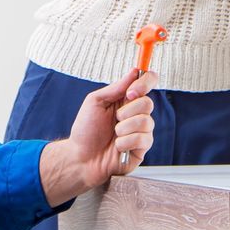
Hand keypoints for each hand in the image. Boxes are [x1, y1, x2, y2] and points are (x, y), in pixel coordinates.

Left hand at [37, 69, 157, 204]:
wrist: (81, 158)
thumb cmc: (86, 131)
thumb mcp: (95, 102)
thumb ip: (116, 87)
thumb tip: (135, 72)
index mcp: (126, 100)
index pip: (148, 82)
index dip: (145, 82)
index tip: (131, 91)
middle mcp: (136, 114)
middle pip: (148, 103)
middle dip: (128, 111)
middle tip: (115, 118)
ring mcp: (141, 131)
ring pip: (146, 122)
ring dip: (124, 128)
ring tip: (114, 134)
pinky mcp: (142, 149)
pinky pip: (143, 139)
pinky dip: (125, 142)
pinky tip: (117, 146)